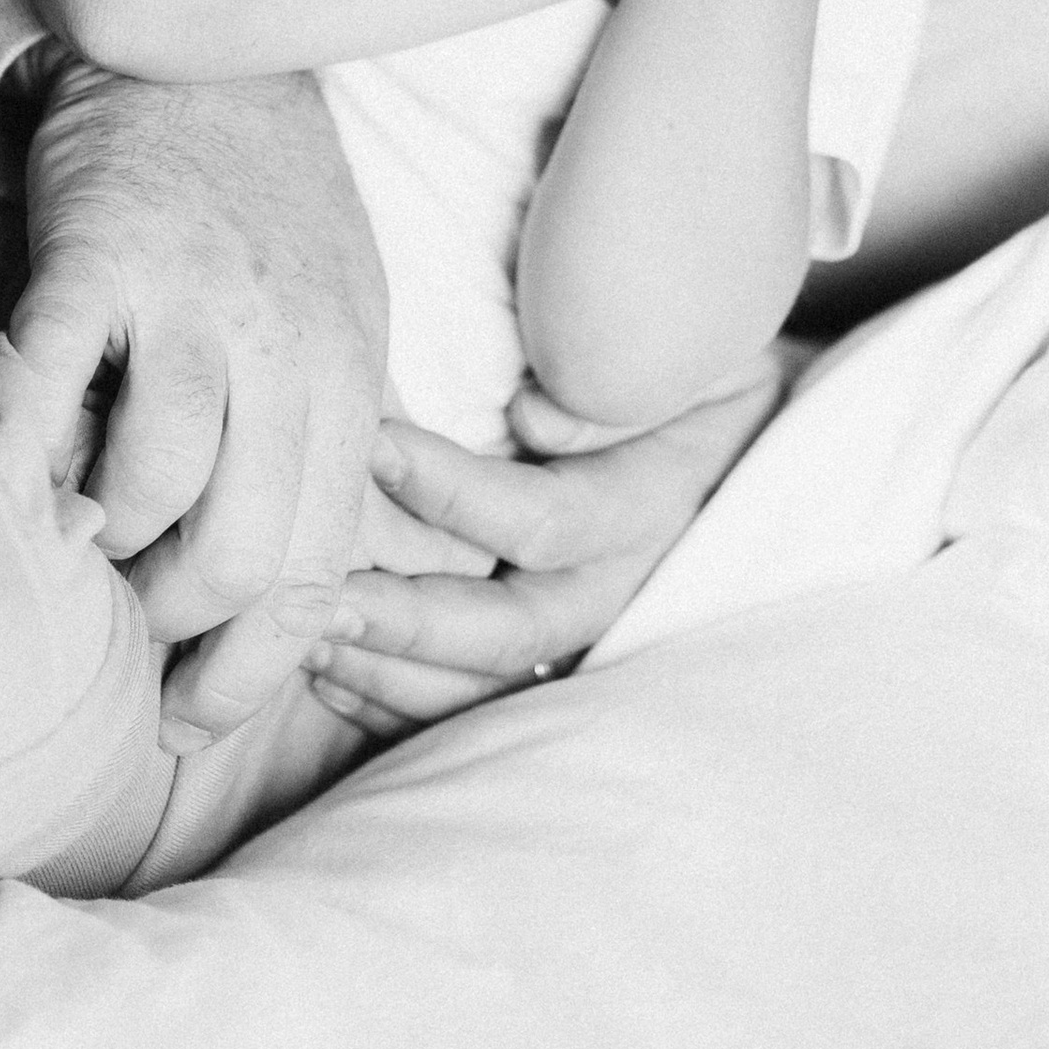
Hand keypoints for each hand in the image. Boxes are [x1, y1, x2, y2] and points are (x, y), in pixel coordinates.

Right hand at [2, 56, 388, 748]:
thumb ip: (313, 444)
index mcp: (349, 375)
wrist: (203, 48)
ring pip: (158, 485)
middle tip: (119, 630)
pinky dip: (15, 452)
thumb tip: (284, 610)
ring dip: (103, 549)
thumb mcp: (334, 321)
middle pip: (242, 552)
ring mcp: (191, 296)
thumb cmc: (264, 208)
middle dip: (172, 626)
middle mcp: (285, 344)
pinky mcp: (97, 251)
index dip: (251, 670)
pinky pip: (50, 377)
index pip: (318, 569)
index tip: (189, 716)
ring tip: (73, 544)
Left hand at [304, 351, 789, 741]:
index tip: (370, 445)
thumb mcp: (678, 345)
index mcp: (652, 499)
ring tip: (302, 639)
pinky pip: (477, 701)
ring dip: (388, 673)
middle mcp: (623, 581)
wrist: (747, 418)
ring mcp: (589, 628)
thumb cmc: (687, 357)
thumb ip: (613, 379)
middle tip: (311, 596)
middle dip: (403, 622)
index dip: (452, 494)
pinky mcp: (554, 654)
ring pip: (488, 686)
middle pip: (509, 633)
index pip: (545, 522)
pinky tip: (328, 674)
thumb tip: (534, 421)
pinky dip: (398, 703)